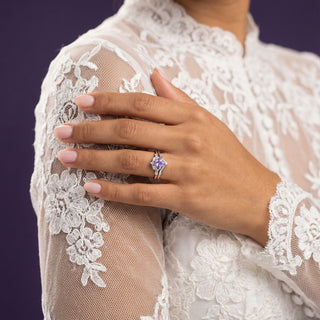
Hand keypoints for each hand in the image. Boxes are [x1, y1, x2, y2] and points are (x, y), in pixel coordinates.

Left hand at [54, 68, 280, 246]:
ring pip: (130, 161)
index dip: (108, 101)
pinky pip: (141, 194)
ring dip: (94, 159)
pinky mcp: (186, 198)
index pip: (141, 104)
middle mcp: (188, 140)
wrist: (259, 197)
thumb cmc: (232, 159)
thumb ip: (180, 99)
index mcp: (192, 118)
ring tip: (67, 158)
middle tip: (62, 132)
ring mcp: (187, 170)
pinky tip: (91, 187)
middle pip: (129, 130)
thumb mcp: (210, 123)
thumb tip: (155, 74)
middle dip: (91, 129)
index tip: (81, 103)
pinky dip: (114, 191)